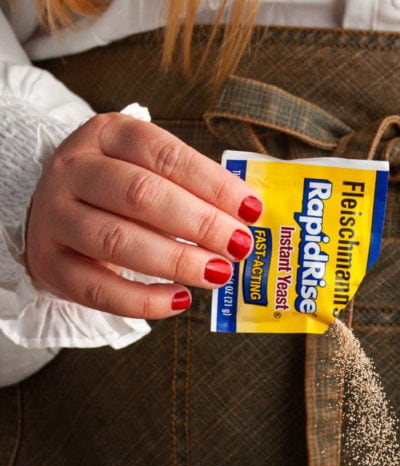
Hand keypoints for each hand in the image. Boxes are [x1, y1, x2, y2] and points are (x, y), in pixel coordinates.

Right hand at [24, 112, 262, 317]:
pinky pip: (100, 290)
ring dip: (176, 260)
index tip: (251, 210)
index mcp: (105, 135)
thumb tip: (246, 218)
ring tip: (218, 273)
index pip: (163, 154)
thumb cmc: (115, 195)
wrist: (51, 217)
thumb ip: (189, 188)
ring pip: (118, 241)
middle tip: (239, 246)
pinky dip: (145, 300)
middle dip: (199, 223)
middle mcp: (73, 170)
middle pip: (140, 194)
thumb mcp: (145, 171)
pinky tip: (180, 300)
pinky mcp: (51, 265)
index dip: (212, 183)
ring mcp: (56, 218)